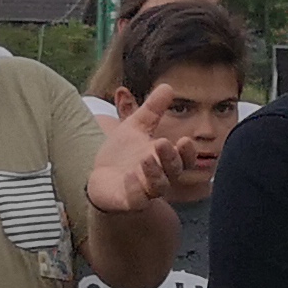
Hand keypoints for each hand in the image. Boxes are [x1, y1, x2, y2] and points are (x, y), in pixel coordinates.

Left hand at [89, 79, 193, 213]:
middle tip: (162, 142)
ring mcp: (144, 191)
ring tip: (146, 158)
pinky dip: (134, 188)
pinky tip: (129, 176)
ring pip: (158, 187)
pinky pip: (136, 199)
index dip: (187, 152)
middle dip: (170, 158)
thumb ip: (152, 110)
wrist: (100, 177)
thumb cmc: (122, 154)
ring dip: (154, 173)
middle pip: (173, 171)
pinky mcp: (128, 201)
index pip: (184, 159)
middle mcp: (158, 176)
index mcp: (164, 159)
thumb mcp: (136, 127)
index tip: (186, 140)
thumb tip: (168, 85)